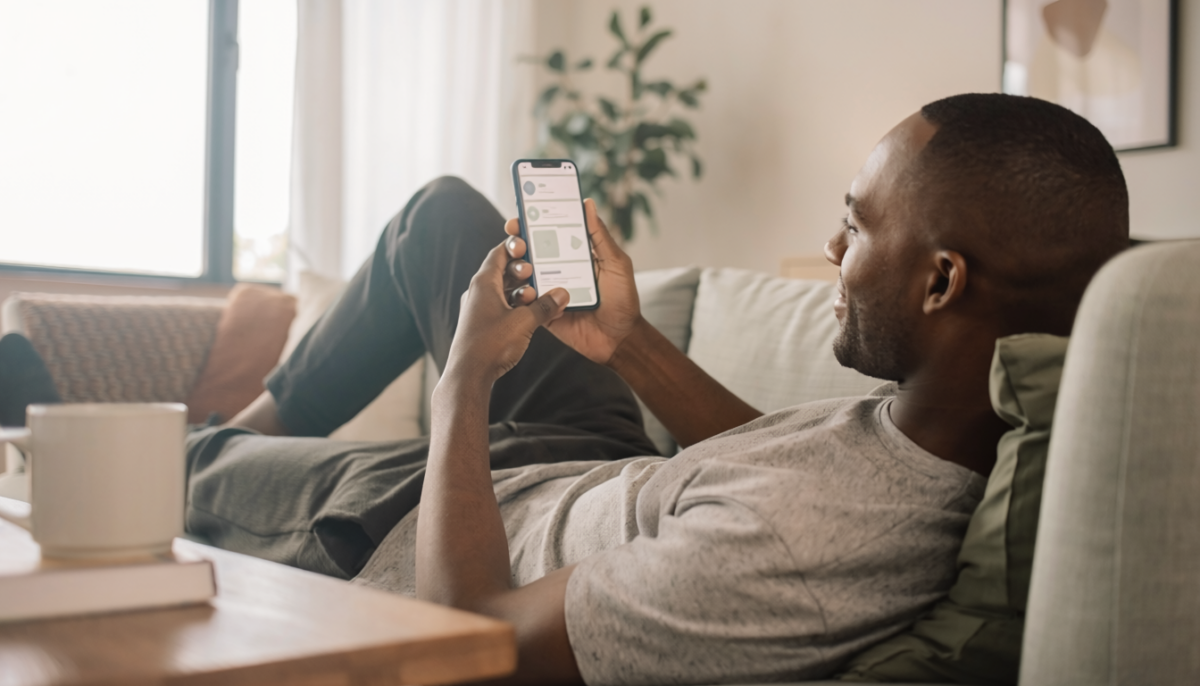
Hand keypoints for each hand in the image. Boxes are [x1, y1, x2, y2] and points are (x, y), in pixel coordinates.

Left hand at [443, 242, 569, 385]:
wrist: (468, 376)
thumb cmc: (490, 345)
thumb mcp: (524, 322)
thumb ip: (545, 306)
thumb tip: (561, 295)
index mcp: (484, 283)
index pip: (499, 253)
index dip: (516, 246)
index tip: (532, 244)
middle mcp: (478, 293)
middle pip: (503, 272)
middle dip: (524, 271)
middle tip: (540, 272)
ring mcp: (479, 310)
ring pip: (504, 292)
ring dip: (523, 292)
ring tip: (540, 296)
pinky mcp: (482, 325)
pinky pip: (502, 308)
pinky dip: (518, 307)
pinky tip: (534, 315)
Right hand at [503, 198, 641, 364]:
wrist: (621, 338)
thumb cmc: (622, 299)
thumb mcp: (615, 263)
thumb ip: (599, 236)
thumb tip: (587, 204)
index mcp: (571, 254)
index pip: (547, 233)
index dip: (532, 222)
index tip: (522, 213)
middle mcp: (556, 270)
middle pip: (529, 253)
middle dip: (518, 243)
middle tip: (517, 241)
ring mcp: (547, 291)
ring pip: (523, 277)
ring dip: (519, 269)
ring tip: (525, 268)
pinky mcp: (543, 313)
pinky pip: (528, 304)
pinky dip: (525, 297)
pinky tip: (530, 293)